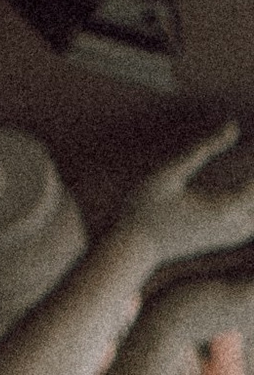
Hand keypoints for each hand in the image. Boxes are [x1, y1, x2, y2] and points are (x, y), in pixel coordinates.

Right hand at [125, 121, 253, 269]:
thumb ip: (203, 150)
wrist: (133, 249)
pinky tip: (243, 194)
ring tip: (245, 169)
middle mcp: (233, 225)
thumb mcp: (168, 174)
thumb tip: (234, 126)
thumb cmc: (144, 208)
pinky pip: (253, 223)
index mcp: (223, 208)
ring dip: (251, 193)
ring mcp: (231, 235)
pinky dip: (250, 206)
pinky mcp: (226, 239)